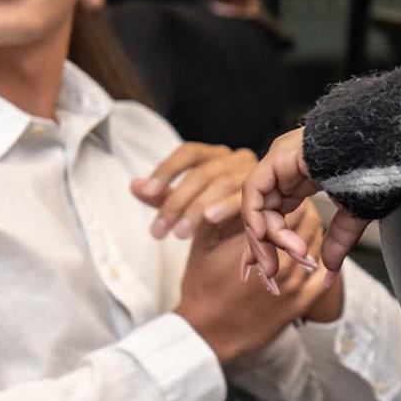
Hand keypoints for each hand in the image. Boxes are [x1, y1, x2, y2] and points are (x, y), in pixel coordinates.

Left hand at [130, 142, 257, 239]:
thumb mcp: (183, 209)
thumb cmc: (215, 223)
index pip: (189, 153)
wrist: (246, 248)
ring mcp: (255, 176)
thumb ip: (161, 196)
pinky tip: (210, 221)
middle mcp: (237, 160)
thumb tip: (135, 185)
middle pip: (202, 173)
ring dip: (196, 209)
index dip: (167, 170)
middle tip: (158, 232)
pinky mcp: (266, 197)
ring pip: (220, 184)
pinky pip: (243, 198)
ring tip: (179, 234)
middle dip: (176, 202)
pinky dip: (224, 207)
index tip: (148, 193)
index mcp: (216, 157)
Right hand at [176, 215, 333, 363]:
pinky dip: (323, 266)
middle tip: (295, 212)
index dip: (288, 203)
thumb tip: (232, 192)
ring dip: (310, 238)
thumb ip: (219, 215)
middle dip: (301, 218)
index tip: (283, 200)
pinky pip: (324, 279)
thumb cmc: (201, 288)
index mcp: (257, 242)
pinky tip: (317, 260)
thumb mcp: (203, 245)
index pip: (290, 211)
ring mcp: (295, 285)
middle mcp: (282, 262)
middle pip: (309, 226)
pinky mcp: (301, 304)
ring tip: (300, 234)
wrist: (206, 332)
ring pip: (317, 249)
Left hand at [243, 126, 369, 291]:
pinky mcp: (278, 157)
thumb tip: (329, 271)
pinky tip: (266, 237)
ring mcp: (280, 160)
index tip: (269, 269)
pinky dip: (256, 216)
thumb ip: (338, 241)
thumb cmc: (379, 171)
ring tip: (287, 259)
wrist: (387, 146)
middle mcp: (286, 168)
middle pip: (262, 212)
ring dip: (266, 238)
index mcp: (303, 177)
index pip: (273, 212)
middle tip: (270, 275)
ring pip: (257, 206)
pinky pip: (254, 191)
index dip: (269, 242)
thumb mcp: (355, 214)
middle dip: (264, 246)